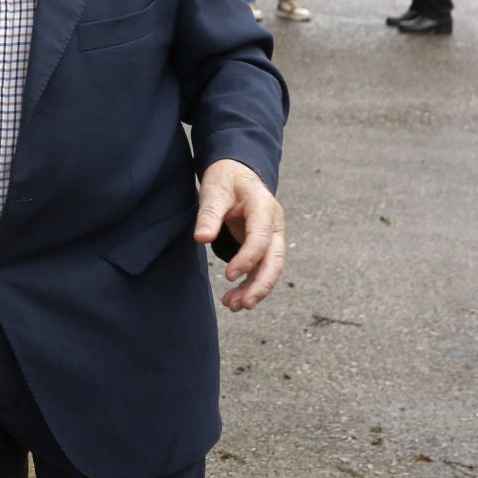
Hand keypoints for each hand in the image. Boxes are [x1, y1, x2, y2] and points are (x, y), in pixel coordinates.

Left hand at [194, 159, 285, 311]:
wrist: (237, 171)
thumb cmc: (225, 178)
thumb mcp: (214, 190)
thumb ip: (209, 214)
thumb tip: (201, 239)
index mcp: (264, 206)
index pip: (261, 238)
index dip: (247, 258)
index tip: (229, 275)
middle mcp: (273, 223)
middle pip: (276, 259)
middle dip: (262, 284)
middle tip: (244, 303)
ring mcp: (271, 235)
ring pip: (271, 268)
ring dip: (255, 289)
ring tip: (233, 306)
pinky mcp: (263, 244)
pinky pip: (261, 267)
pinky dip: (250, 283)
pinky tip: (234, 298)